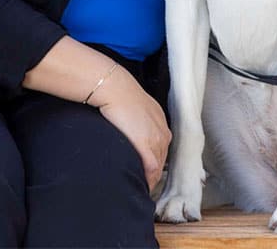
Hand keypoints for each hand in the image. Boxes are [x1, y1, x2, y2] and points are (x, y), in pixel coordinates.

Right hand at [90, 65, 171, 190]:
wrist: (114, 88)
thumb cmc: (119, 93)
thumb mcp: (135, 105)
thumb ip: (137, 118)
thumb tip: (128, 126)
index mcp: (160, 121)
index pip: (162, 147)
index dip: (155, 161)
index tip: (148, 170)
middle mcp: (162, 130)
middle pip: (162, 159)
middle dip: (154, 173)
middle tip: (144, 184)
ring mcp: (156, 139)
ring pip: (158, 167)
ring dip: (151, 178)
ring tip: (142, 187)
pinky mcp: (146, 145)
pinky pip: (151, 169)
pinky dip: (148, 179)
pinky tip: (142, 185)